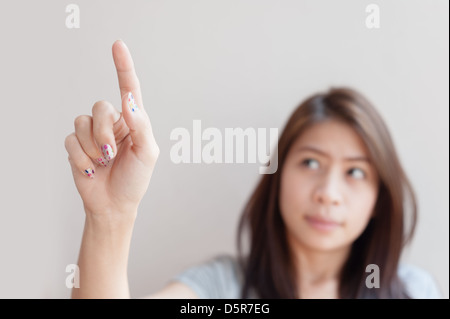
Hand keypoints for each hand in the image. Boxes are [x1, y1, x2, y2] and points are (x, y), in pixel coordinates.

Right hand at [64, 40, 158, 217]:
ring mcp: (92, 133)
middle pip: (100, 106)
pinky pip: (71, 139)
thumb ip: (141, 125)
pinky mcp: (76, 145)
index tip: (118, 45)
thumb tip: (129, 99)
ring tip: (102, 162)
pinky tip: (91, 169)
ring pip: (82, 121)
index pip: (128, 88)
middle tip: (111, 153)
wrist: (115, 204)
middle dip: (104, 132)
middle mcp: (112, 122)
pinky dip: (81, 157)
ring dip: (93, 147)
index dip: (123, 66)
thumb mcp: (147, 153)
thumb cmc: (135, 179)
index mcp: (133, 121)